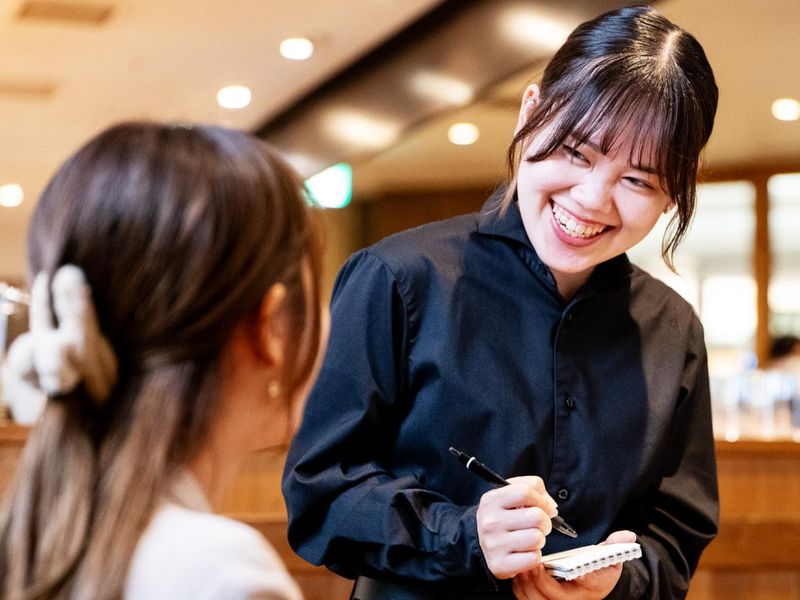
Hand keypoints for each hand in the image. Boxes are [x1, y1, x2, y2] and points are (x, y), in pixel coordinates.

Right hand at [476, 475, 557, 578]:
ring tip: (529, 538)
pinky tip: (524, 552)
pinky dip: (534, 555)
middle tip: (537, 525)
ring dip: (539, 539)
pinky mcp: (499, 564)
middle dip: (545, 521)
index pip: (525, 492)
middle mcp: (490, 522)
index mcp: (491, 500)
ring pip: (537, 538)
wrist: (479, 543)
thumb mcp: (508, 495)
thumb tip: (551, 506)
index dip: (542, 500)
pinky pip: (534, 558)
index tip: (545, 507)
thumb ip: (531, 488)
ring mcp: (494, 544)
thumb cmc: (501, 517)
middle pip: (536, 516)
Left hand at [511, 530, 636, 599]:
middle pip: (549, 597)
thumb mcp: (611, 557)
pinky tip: (520, 573)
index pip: (574, 587)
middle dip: (537, 581)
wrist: (599, 583)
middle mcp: (574, 599)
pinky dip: (521, 589)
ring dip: (526, 585)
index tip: (548, 564)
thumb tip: (627, 536)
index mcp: (591, 587)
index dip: (556, 579)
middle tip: (531, 562)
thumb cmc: (601, 569)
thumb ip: (616, 546)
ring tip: (522, 566)